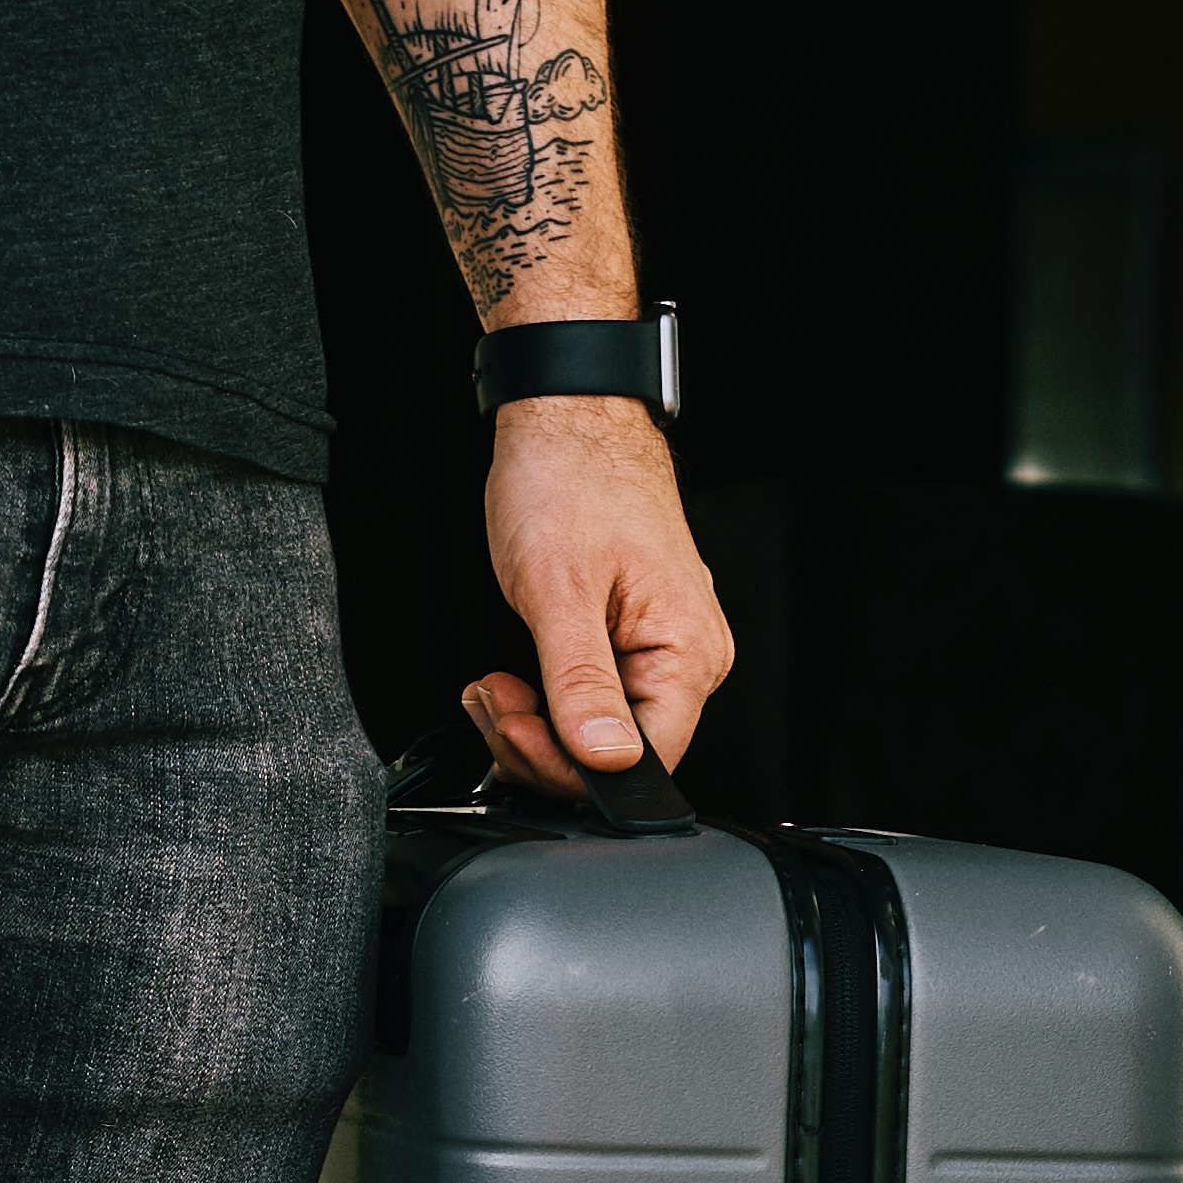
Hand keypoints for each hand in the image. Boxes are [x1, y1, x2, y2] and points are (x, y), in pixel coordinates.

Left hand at [470, 396, 729, 789]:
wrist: (568, 416)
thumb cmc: (569, 478)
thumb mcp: (559, 591)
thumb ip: (581, 684)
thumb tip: (606, 759)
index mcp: (688, 651)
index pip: (646, 760)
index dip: (572, 766)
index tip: (515, 729)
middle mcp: (688, 655)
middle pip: (619, 752)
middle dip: (541, 744)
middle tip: (494, 704)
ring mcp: (660, 646)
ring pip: (598, 730)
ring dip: (534, 724)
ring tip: (493, 688)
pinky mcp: (630, 637)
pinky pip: (591, 697)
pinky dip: (544, 700)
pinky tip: (512, 680)